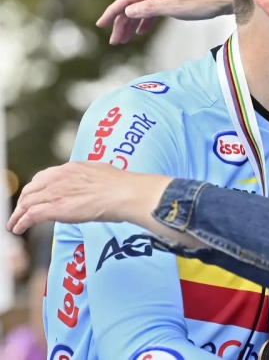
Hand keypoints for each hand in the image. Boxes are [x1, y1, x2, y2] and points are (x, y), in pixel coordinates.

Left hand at [6, 162, 171, 234]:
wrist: (125, 193)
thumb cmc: (123, 186)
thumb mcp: (103, 173)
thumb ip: (91, 178)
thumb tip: (95, 184)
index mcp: (71, 168)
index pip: (44, 177)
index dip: (36, 188)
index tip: (35, 196)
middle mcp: (59, 178)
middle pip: (31, 189)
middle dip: (24, 201)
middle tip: (21, 211)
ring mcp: (56, 192)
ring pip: (27, 203)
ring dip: (18, 214)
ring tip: (14, 223)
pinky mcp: (55, 208)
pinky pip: (30, 215)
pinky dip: (21, 222)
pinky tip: (18, 229)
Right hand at [96, 0, 232, 44]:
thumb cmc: (206, 2)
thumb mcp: (177, 8)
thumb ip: (152, 9)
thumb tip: (128, 10)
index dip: (113, 12)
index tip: (101, 25)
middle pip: (133, 4)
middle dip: (121, 22)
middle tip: (113, 41)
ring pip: (142, 8)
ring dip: (131, 23)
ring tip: (123, 40)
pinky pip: (154, 9)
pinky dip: (145, 21)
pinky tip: (141, 31)